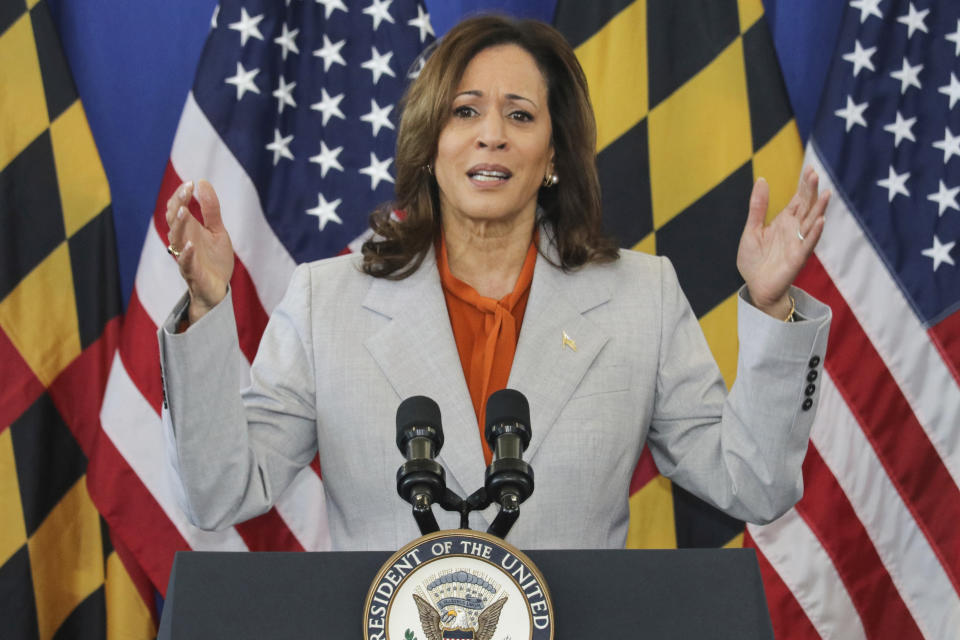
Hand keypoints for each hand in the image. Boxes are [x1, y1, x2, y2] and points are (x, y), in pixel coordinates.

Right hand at [165, 180, 234, 324]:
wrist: (218, 288)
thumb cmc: (214, 259)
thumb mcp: (217, 230)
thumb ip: (211, 209)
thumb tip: (202, 181)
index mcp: (188, 230)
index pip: (177, 208)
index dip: (181, 195)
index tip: (191, 183)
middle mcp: (183, 241)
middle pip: (173, 220)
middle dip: (178, 204)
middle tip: (186, 189)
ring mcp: (185, 257)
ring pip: (176, 240)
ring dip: (179, 225)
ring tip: (183, 210)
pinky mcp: (193, 274)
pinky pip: (185, 264)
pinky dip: (187, 254)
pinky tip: (191, 245)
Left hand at [736, 167, 829, 318]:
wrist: (756, 287)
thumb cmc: (755, 260)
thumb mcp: (751, 230)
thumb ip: (758, 207)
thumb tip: (761, 180)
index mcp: (784, 221)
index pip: (798, 199)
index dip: (804, 185)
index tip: (810, 168)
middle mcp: (794, 230)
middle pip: (807, 206)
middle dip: (811, 191)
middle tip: (815, 173)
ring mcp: (798, 243)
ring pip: (812, 222)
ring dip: (819, 209)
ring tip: (826, 193)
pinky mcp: (798, 258)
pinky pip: (808, 244)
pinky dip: (815, 233)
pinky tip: (820, 221)